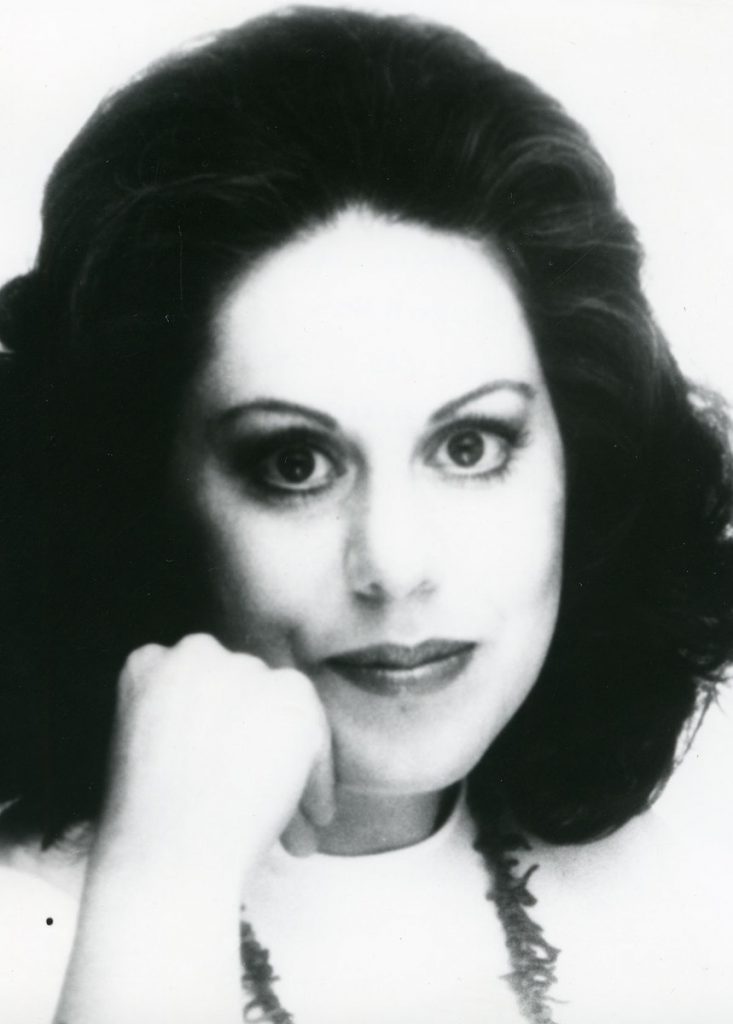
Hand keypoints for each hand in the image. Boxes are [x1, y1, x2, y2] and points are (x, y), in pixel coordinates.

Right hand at [100, 632, 334, 880]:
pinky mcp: (291, 696)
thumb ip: (182, 723)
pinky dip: (317, 780)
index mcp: (149, 664)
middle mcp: (195, 653)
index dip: (221, 732)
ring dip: (292, 763)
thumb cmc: (145, 830)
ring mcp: (244, 671)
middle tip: (264, 796)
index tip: (227, 770)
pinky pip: (315, 739)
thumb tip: (231, 731)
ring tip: (298, 820)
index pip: (200, 686)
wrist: (168, 857)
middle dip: (258, 747)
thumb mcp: (141, 755)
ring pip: (284, 715)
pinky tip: (314, 818)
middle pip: (245, 696)